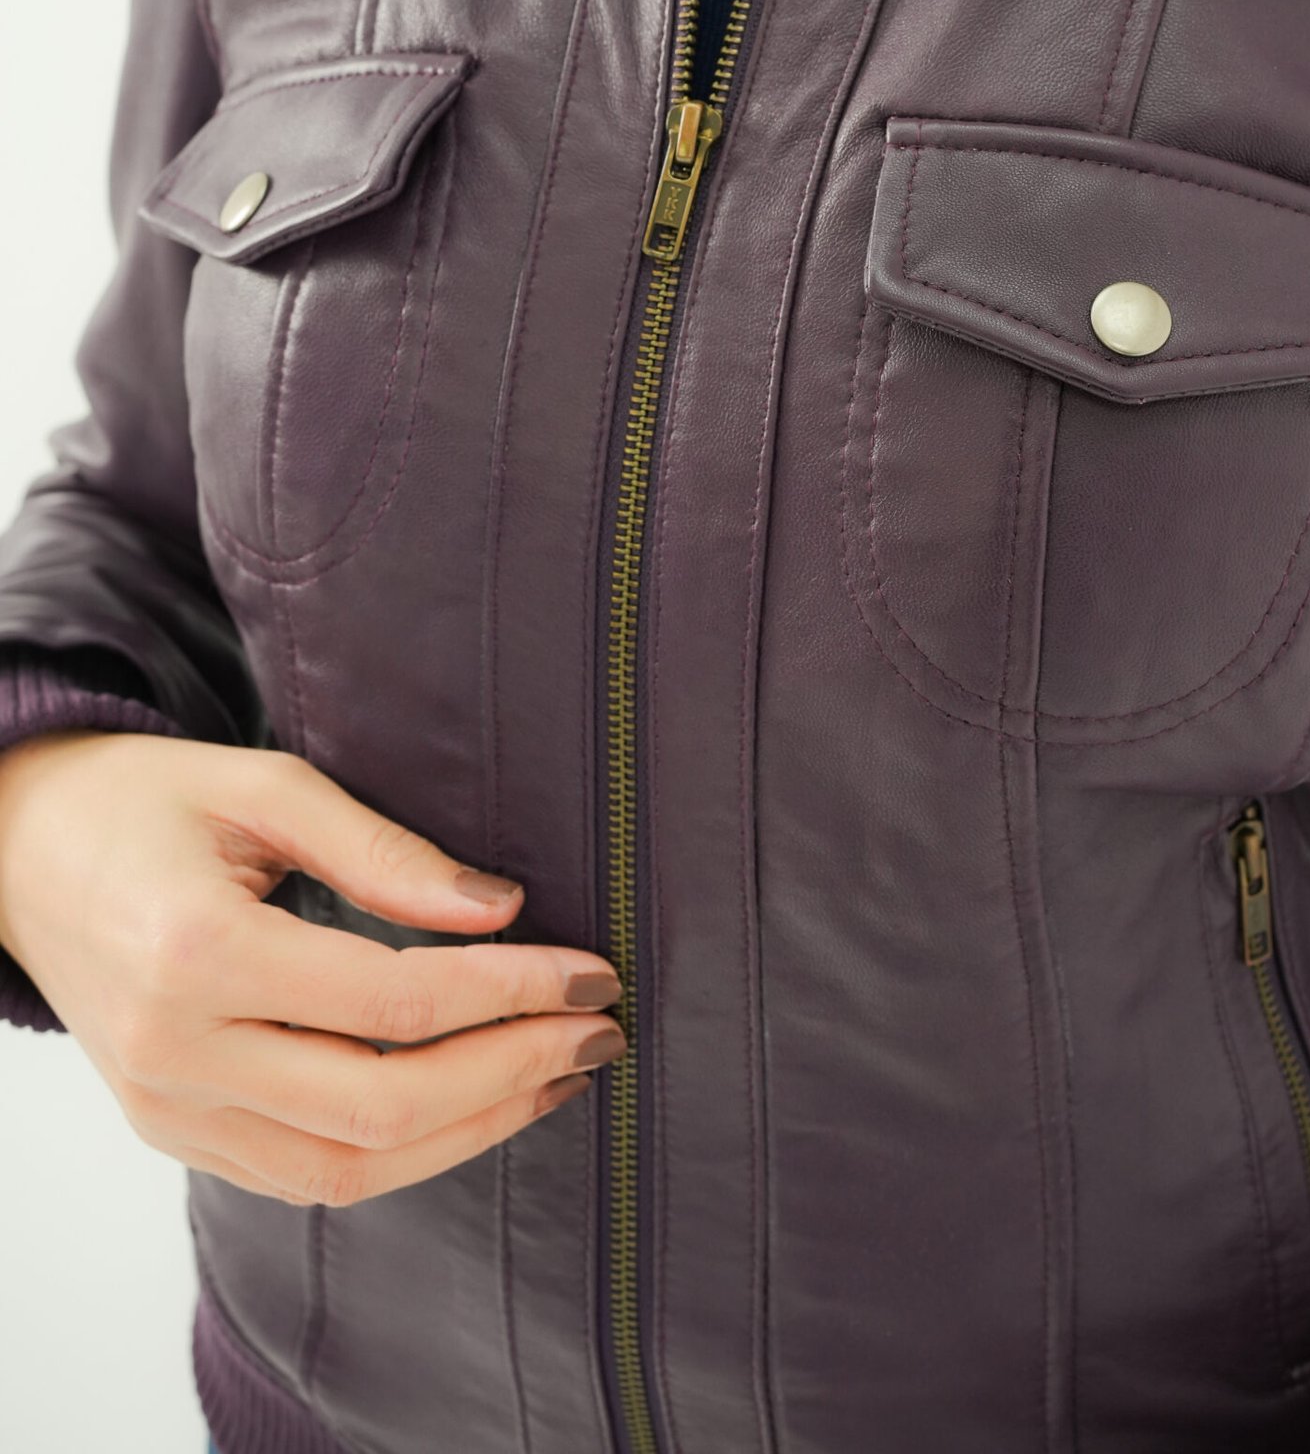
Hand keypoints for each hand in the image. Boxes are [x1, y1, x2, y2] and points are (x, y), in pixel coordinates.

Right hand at [0, 729, 623, 1206]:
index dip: (510, 992)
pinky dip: (399, 1154)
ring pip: (345, 1171)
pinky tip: (468, 1105)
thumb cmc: (144, 800)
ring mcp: (167, 1108)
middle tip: (598, 1031)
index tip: (590, 970)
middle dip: (510, 1074)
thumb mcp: (265, 786)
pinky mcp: (170, 1130)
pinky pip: (300, 1176)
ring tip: (554, 1075)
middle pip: (380, 1108)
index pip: (394, 1003)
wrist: (18, 849)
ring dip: (469, 1133)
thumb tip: (501, 910)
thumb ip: (385, 852)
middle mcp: (176, 1052)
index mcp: (197, 955)